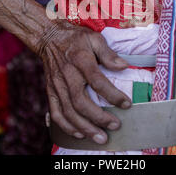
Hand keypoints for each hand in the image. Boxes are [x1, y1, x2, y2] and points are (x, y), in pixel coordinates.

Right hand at [38, 20, 131, 143]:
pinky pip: (56, 113)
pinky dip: (67, 127)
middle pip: (80, 102)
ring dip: (85, 127)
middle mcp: (67, 75)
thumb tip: (124, 66)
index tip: (126, 104)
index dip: (112, 94)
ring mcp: (57, 85)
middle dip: (98, 117)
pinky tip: (80, 134)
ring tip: (100, 137)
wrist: (49, 38)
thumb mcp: (94, 38)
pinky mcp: (51, 92)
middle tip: (115, 125)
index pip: (97, 80)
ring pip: (68, 112)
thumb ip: (108, 53)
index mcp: (80, 60)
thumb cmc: (75, 38)